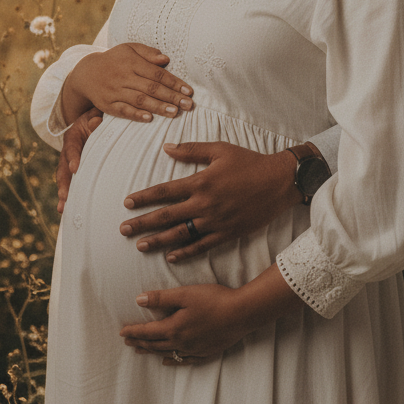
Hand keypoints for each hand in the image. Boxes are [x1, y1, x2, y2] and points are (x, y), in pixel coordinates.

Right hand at [55, 107, 102, 213]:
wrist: (92, 120)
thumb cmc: (97, 118)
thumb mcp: (95, 115)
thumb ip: (95, 119)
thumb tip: (95, 123)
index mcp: (72, 137)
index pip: (72, 148)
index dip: (73, 158)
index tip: (75, 169)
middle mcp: (67, 151)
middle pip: (63, 168)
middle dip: (64, 183)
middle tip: (65, 196)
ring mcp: (68, 162)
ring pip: (64, 179)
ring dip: (63, 193)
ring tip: (62, 208)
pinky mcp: (74, 171)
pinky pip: (70, 183)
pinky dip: (68, 196)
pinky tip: (66, 210)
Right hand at [61, 44, 193, 127]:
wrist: (86, 73)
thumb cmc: (115, 60)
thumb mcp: (129, 49)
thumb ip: (148, 53)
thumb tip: (166, 59)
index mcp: (131, 62)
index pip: (156, 73)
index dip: (174, 82)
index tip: (188, 91)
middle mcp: (123, 77)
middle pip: (151, 88)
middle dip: (171, 97)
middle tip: (188, 105)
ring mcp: (115, 92)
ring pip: (139, 100)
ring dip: (158, 107)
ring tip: (175, 112)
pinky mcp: (107, 105)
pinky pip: (123, 111)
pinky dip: (136, 115)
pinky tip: (150, 119)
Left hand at [119, 141, 302, 261]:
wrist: (280, 182)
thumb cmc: (250, 162)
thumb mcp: (220, 149)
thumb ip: (191, 150)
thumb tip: (166, 147)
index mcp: (201, 182)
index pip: (165, 192)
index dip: (144, 198)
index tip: (127, 204)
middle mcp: (205, 204)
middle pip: (167, 216)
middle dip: (143, 223)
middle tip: (123, 230)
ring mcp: (216, 221)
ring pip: (181, 234)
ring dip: (159, 241)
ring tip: (141, 246)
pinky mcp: (228, 233)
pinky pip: (202, 246)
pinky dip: (186, 252)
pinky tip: (171, 256)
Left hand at [120, 284, 248, 361]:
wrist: (242, 313)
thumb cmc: (214, 299)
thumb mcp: (185, 294)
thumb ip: (161, 298)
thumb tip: (138, 300)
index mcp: (174, 328)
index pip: (147, 331)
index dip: (133, 332)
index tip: (122, 333)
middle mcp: (181, 342)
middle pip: (154, 344)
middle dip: (139, 342)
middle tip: (127, 342)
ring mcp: (194, 349)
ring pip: (167, 353)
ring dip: (152, 352)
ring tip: (141, 351)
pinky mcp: (205, 352)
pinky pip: (184, 361)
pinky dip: (173, 361)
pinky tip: (167, 361)